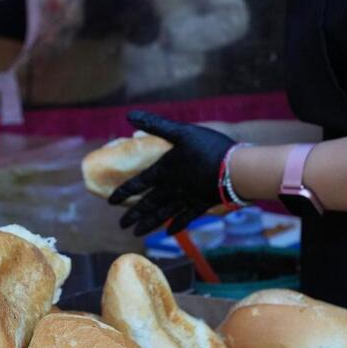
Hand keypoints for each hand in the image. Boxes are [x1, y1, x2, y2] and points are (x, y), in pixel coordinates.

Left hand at [110, 110, 234, 235]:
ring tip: (137, 233)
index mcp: (164, 170)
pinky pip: (186, 217)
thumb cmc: (208, 146)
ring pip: (163, 214)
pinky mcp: (201, 205)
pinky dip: (176, 225)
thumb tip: (130, 114)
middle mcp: (171, 188)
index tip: (111, 201)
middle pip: (148, 203)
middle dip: (134, 214)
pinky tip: (169, 233)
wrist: (235, 168)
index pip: (138, 183)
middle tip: (122, 225)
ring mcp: (186, 199)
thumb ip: (155, 124)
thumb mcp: (180, 131)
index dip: (124, 192)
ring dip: (149, 223)